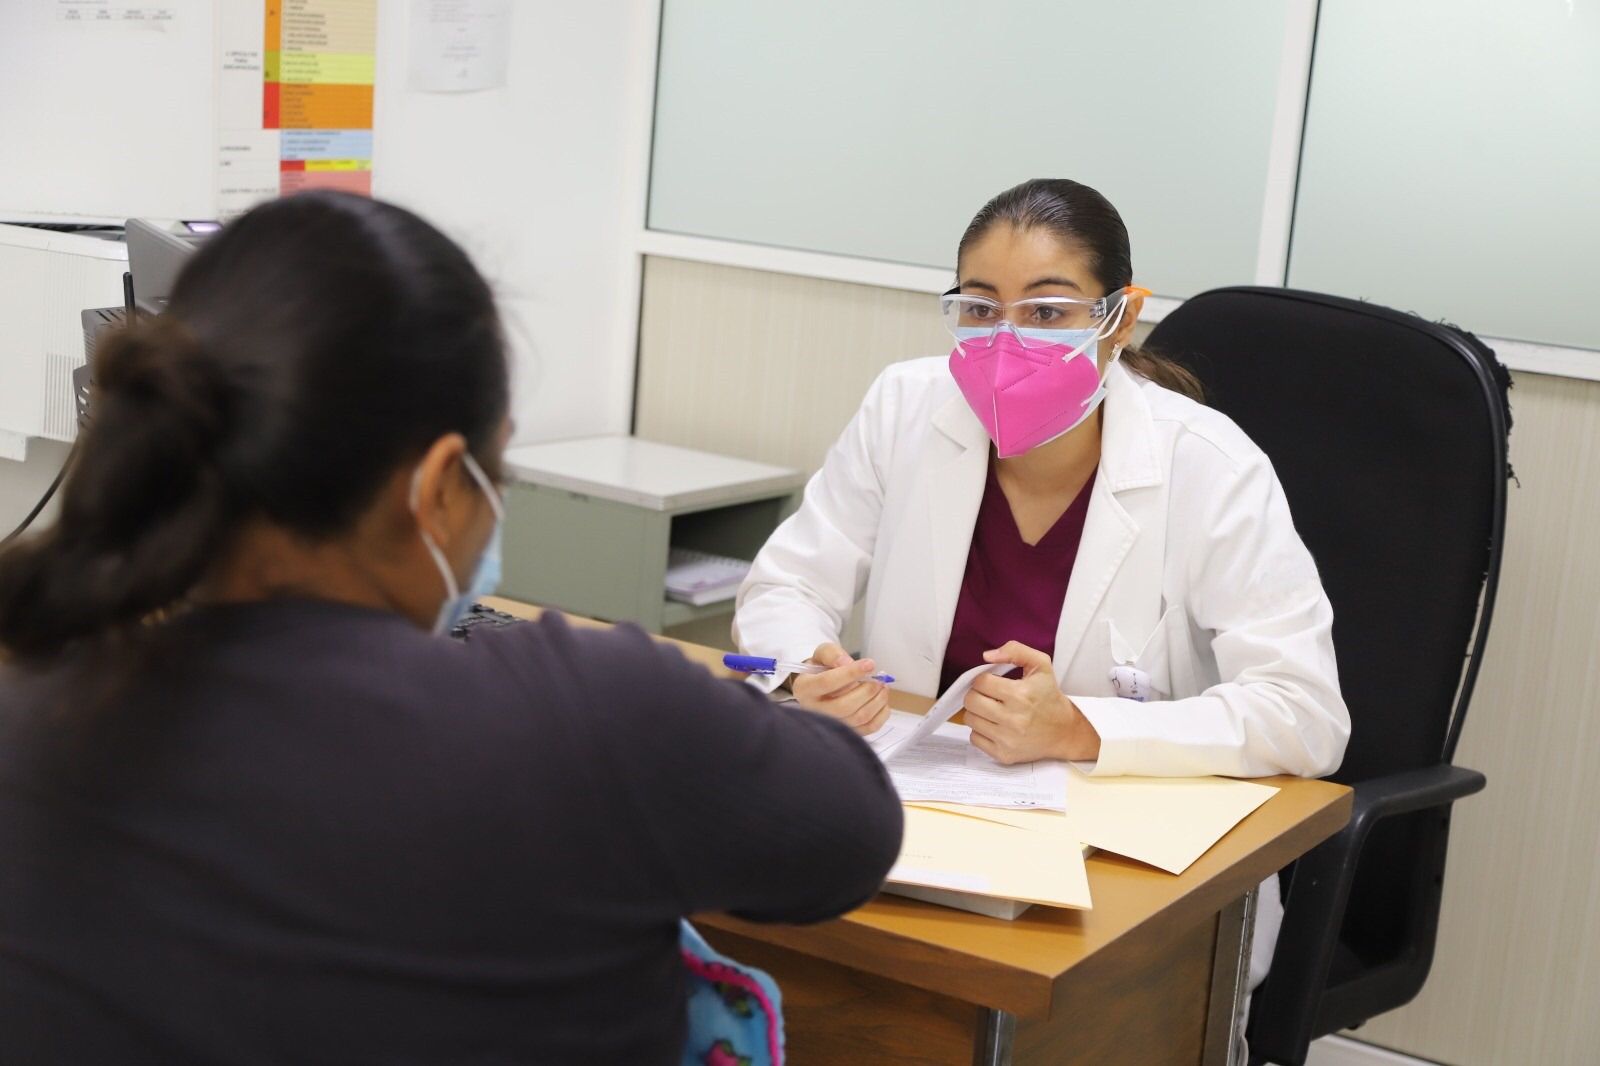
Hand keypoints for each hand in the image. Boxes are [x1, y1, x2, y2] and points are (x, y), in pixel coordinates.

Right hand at [789, 643, 890, 734]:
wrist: (822, 687)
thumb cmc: (822, 670)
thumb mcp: (822, 654)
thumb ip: (833, 654)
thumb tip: (847, 663)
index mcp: (805, 688)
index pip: (827, 682)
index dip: (851, 673)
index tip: (869, 664)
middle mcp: (814, 710)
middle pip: (844, 705)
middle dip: (867, 690)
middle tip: (878, 679)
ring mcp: (829, 725)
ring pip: (857, 718)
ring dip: (877, 701)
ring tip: (882, 686)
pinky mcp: (846, 732)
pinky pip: (868, 728)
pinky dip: (881, 714)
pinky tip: (881, 700)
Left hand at [963, 641, 1100, 763]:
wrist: (1065, 731)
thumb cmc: (1050, 697)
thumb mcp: (1041, 665)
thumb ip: (1015, 650)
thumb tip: (987, 656)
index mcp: (1020, 695)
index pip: (981, 682)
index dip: (984, 679)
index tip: (993, 682)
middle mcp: (1013, 719)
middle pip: (971, 701)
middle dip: (976, 695)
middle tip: (989, 695)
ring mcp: (1007, 739)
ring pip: (970, 720)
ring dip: (977, 712)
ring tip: (993, 710)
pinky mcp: (1003, 754)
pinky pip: (974, 738)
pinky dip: (980, 731)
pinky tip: (995, 725)